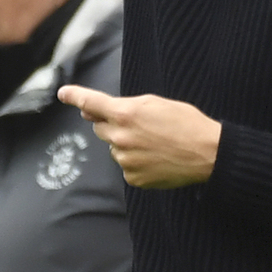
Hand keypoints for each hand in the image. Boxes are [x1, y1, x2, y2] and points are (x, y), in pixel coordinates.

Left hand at [57, 87, 221, 188]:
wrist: (208, 153)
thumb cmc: (185, 123)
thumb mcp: (155, 103)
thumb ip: (124, 105)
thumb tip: (94, 111)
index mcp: (125, 114)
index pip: (91, 102)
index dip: (75, 96)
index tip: (63, 93)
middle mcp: (121, 137)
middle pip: (101, 128)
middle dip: (113, 124)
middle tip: (139, 125)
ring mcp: (126, 160)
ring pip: (115, 149)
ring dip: (127, 144)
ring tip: (155, 143)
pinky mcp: (133, 178)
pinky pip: (126, 167)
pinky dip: (136, 162)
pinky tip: (156, 158)